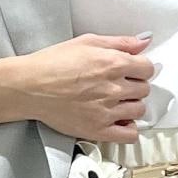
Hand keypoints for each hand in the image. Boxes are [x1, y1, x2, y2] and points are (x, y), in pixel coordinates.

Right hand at [15, 33, 156, 141]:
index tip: (130, 72)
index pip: (147, 68)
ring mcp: (108, 111)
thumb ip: (119, 42)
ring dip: (131, 106)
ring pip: (139, 111)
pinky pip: (129, 135)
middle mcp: (115, 88)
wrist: (30, 86)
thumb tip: (143, 43)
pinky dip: (128, 129)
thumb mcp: (87, 41)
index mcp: (114, 63)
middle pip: (144, 90)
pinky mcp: (98, 130)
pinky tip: (119, 122)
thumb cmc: (53, 62)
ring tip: (116, 103)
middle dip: (135, 86)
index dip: (140, 69)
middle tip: (118, 86)